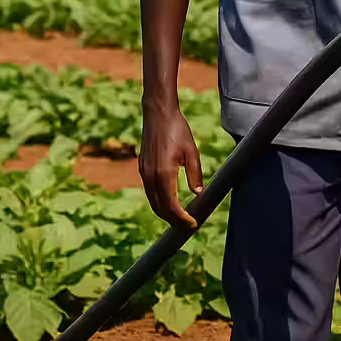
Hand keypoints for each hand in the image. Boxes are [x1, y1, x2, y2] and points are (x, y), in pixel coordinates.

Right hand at [139, 99, 202, 227]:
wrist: (158, 114)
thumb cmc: (178, 130)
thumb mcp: (191, 152)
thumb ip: (195, 173)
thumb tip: (198, 193)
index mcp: (164, 174)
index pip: (171, 206)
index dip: (181, 218)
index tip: (193, 224)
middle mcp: (150, 176)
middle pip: (160, 208)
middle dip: (174, 220)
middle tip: (189, 226)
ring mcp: (144, 173)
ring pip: (153, 202)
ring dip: (166, 213)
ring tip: (181, 218)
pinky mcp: (142, 168)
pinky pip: (150, 192)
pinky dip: (159, 202)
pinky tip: (170, 202)